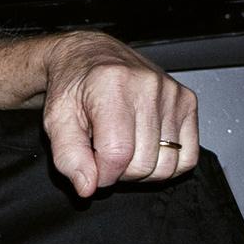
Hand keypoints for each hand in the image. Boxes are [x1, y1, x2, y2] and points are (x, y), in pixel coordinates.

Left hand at [44, 32, 200, 198]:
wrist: (92, 56)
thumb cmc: (74, 87)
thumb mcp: (56, 120)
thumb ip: (68, 156)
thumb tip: (88, 187)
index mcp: (112, 86)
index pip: (117, 154)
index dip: (100, 174)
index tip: (89, 168)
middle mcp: (148, 87)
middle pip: (143, 163)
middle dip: (119, 173)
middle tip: (104, 155)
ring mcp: (173, 94)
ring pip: (167, 165)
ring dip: (142, 170)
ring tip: (124, 150)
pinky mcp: (188, 101)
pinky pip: (188, 156)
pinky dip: (167, 164)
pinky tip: (146, 150)